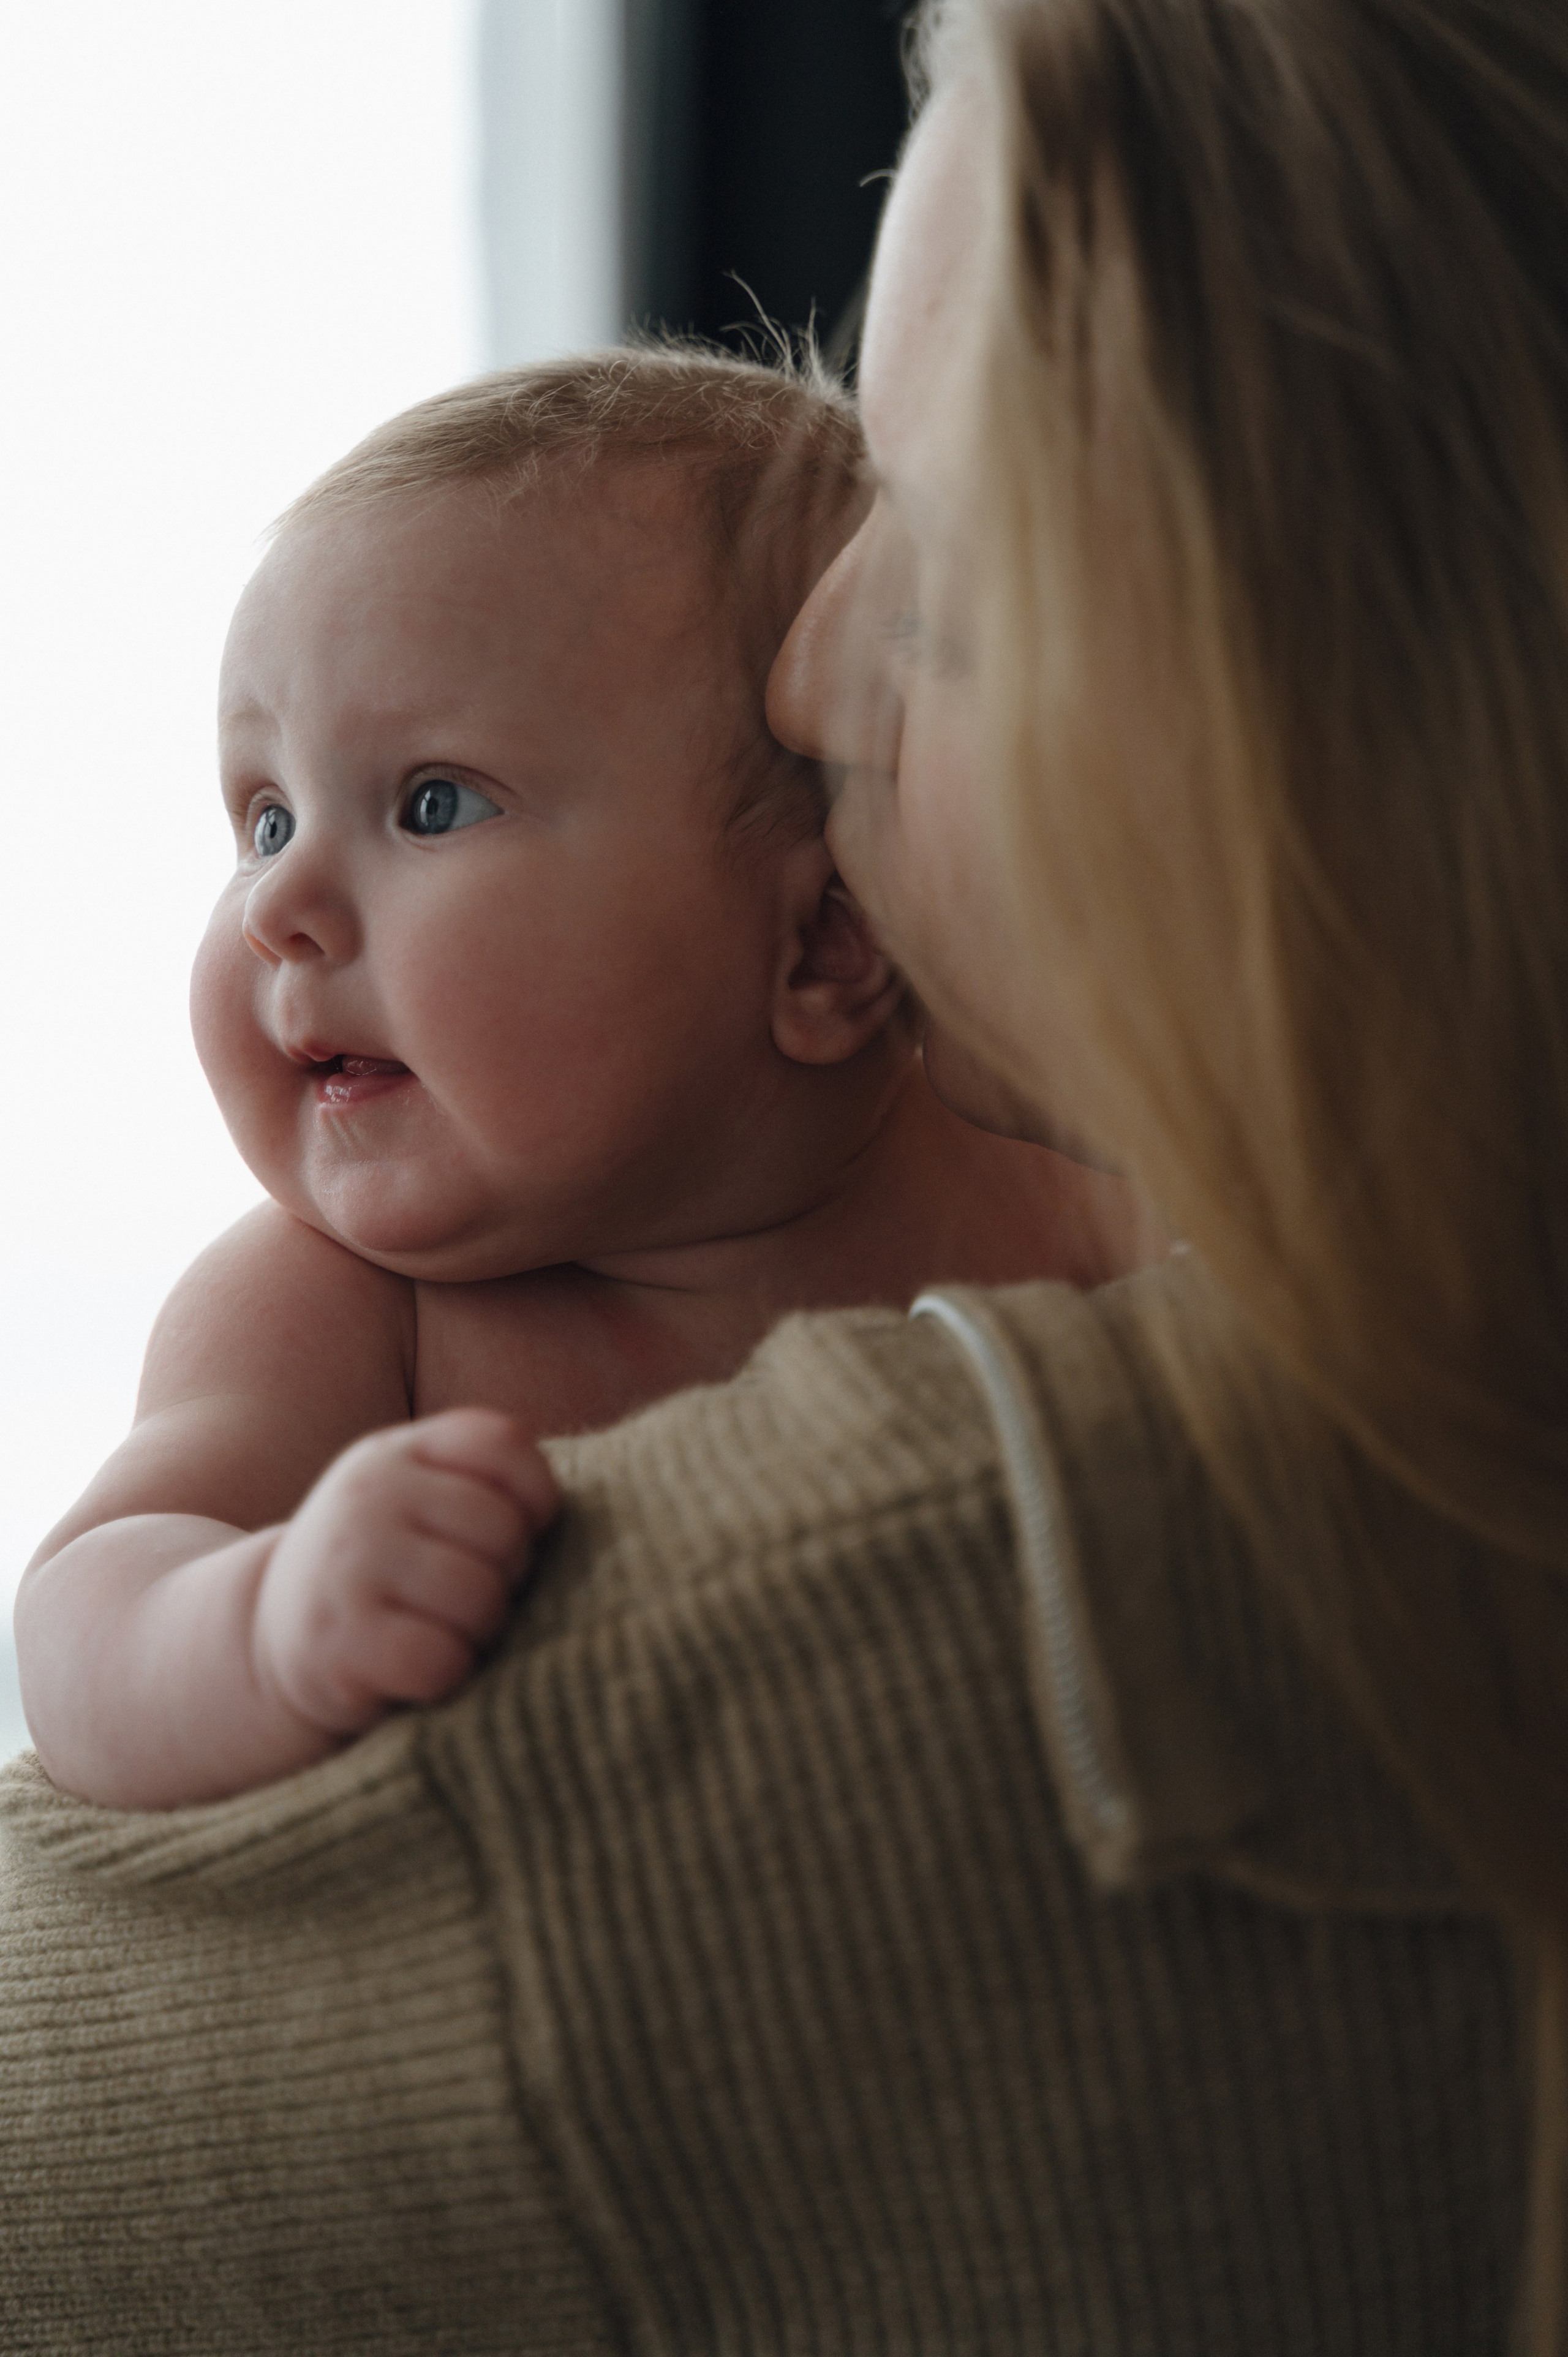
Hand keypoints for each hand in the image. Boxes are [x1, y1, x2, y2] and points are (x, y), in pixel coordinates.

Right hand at [252, 1408, 557, 1739]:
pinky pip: (442, 1661)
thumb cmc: (380, 1579)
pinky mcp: (337, 1641)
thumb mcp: (415, 1507)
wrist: (260, 1648)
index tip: (519, 1536)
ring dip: (480, 1635)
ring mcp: (347, 1564)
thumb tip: (614, 1516)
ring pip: (479, 1598)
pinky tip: (415, 1674)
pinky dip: (447, 1678)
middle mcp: (366, 1494)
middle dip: (507, 1578)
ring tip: (442, 1635)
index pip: (503, 1443)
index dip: (535, 1497)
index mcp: (395, 1452)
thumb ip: (486, 1491)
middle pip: (502, 1529)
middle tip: (467, 1602)